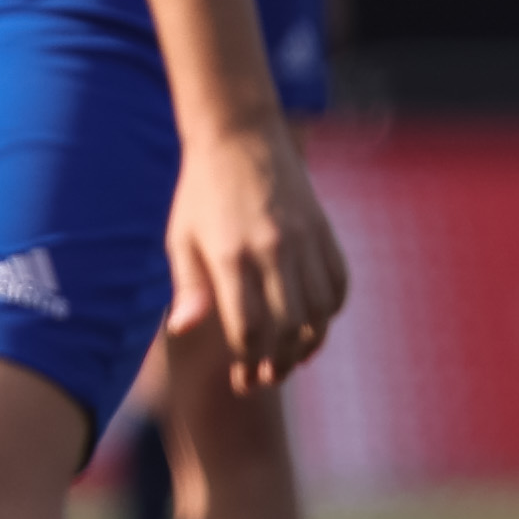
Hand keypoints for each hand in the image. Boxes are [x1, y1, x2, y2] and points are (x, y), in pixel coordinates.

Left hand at [163, 112, 346, 394]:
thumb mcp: (180, 238)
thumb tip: (183, 331)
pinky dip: (330, 313)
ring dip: (309, 345)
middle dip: (279, 363)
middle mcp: (273, 250)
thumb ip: (188, 288)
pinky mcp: (325, 231)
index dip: (248, 363)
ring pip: (320, 311)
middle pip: (288, 327)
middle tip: (266, 379)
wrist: (240, 136)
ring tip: (290, 361)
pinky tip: (314, 327)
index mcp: (230, 256)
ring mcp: (305, 240)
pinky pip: (338, 284)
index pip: (248, 328)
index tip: (242, 382)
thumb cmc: (200, 193)